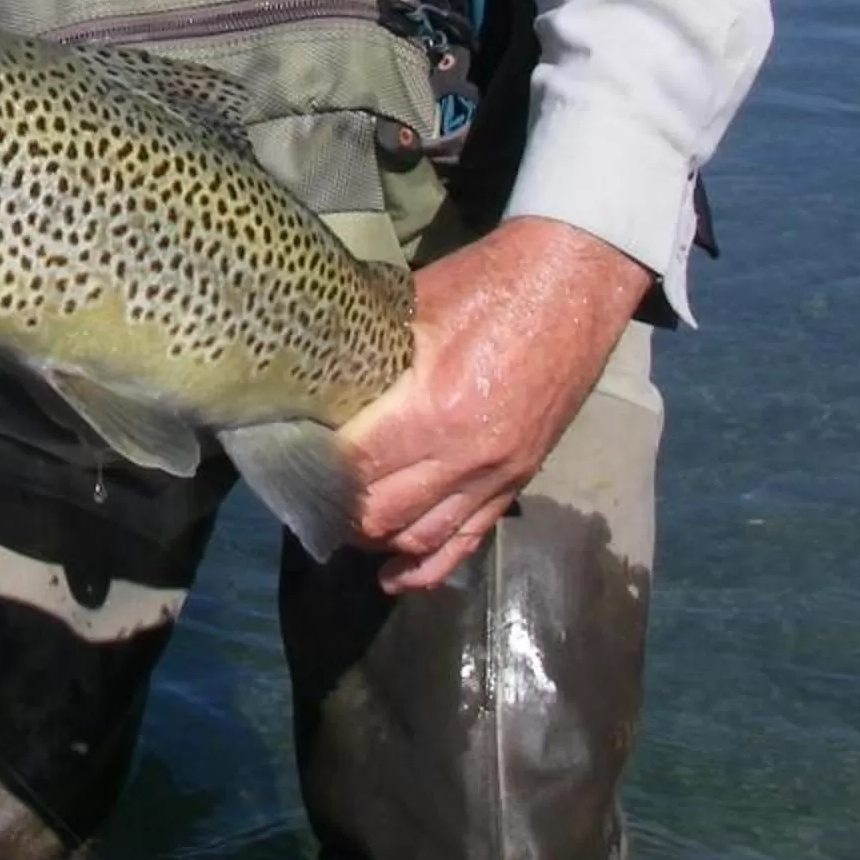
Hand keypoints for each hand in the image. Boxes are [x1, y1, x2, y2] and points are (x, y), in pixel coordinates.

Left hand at [337, 215, 649, 592]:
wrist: (572, 283)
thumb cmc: (488, 283)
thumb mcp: (412, 306)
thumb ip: (368, 351)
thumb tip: (313, 371)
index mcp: (433, 408)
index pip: (356, 467)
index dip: (314, 469)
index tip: (286, 457)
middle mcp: (465, 455)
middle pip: (382, 515)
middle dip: (337, 513)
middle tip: (305, 493)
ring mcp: (496, 474)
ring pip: (423, 538)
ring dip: (377, 542)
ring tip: (341, 528)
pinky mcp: (518, 479)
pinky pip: (469, 540)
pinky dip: (429, 566)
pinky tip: (396, 577)